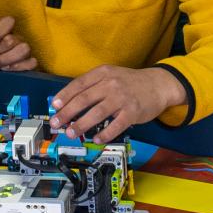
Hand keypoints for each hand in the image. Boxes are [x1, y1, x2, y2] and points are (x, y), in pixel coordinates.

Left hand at [0, 15, 36, 71]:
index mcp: (1, 27)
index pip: (9, 21)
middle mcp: (14, 36)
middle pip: (12, 40)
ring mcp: (21, 49)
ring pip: (24, 50)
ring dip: (7, 59)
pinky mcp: (26, 62)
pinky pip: (32, 62)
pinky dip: (19, 67)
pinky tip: (6, 69)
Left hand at [49, 66, 185, 143]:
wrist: (158, 84)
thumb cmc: (130, 82)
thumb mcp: (111, 75)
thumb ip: (93, 85)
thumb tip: (70, 101)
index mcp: (103, 73)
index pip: (79, 84)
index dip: (65, 95)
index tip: (54, 105)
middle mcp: (111, 84)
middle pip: (84, 99)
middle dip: (67, 112)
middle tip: (56, 123)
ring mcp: (122, 98)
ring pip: (97, 113)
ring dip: (81, 125)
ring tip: (71, 133)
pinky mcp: (132, 112)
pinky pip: (115, 125)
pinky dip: (105, 134)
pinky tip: (96, 139)